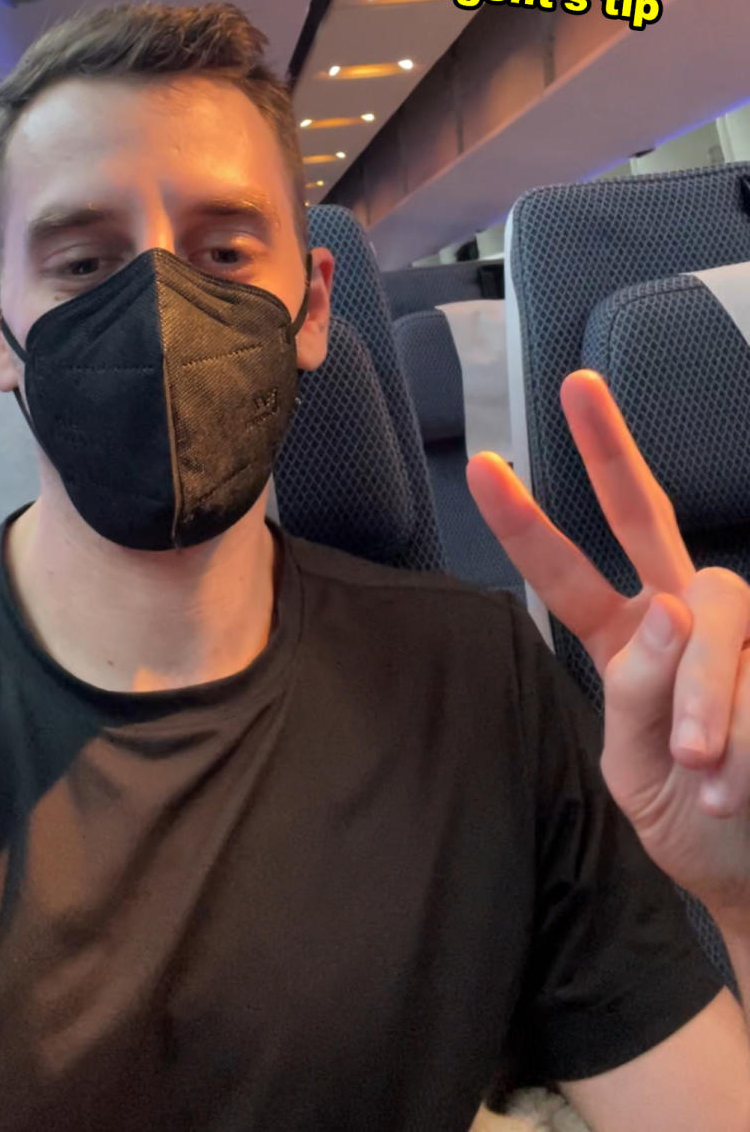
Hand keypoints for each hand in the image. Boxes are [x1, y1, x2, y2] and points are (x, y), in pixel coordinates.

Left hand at [467, 370, 749, 926]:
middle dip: (607, 447)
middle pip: (646, 515)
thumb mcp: (637, 775)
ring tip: (708, 774)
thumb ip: (639, 697)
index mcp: (626, 641)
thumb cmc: (694, 821)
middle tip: (575, 385)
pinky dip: (746, 738)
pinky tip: (744, 786)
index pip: (567, 574)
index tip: (482, 464)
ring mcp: (741, 632)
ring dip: (706, 700)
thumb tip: (669, 610)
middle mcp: (684, 614)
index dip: (526, 523)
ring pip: (711, 615)